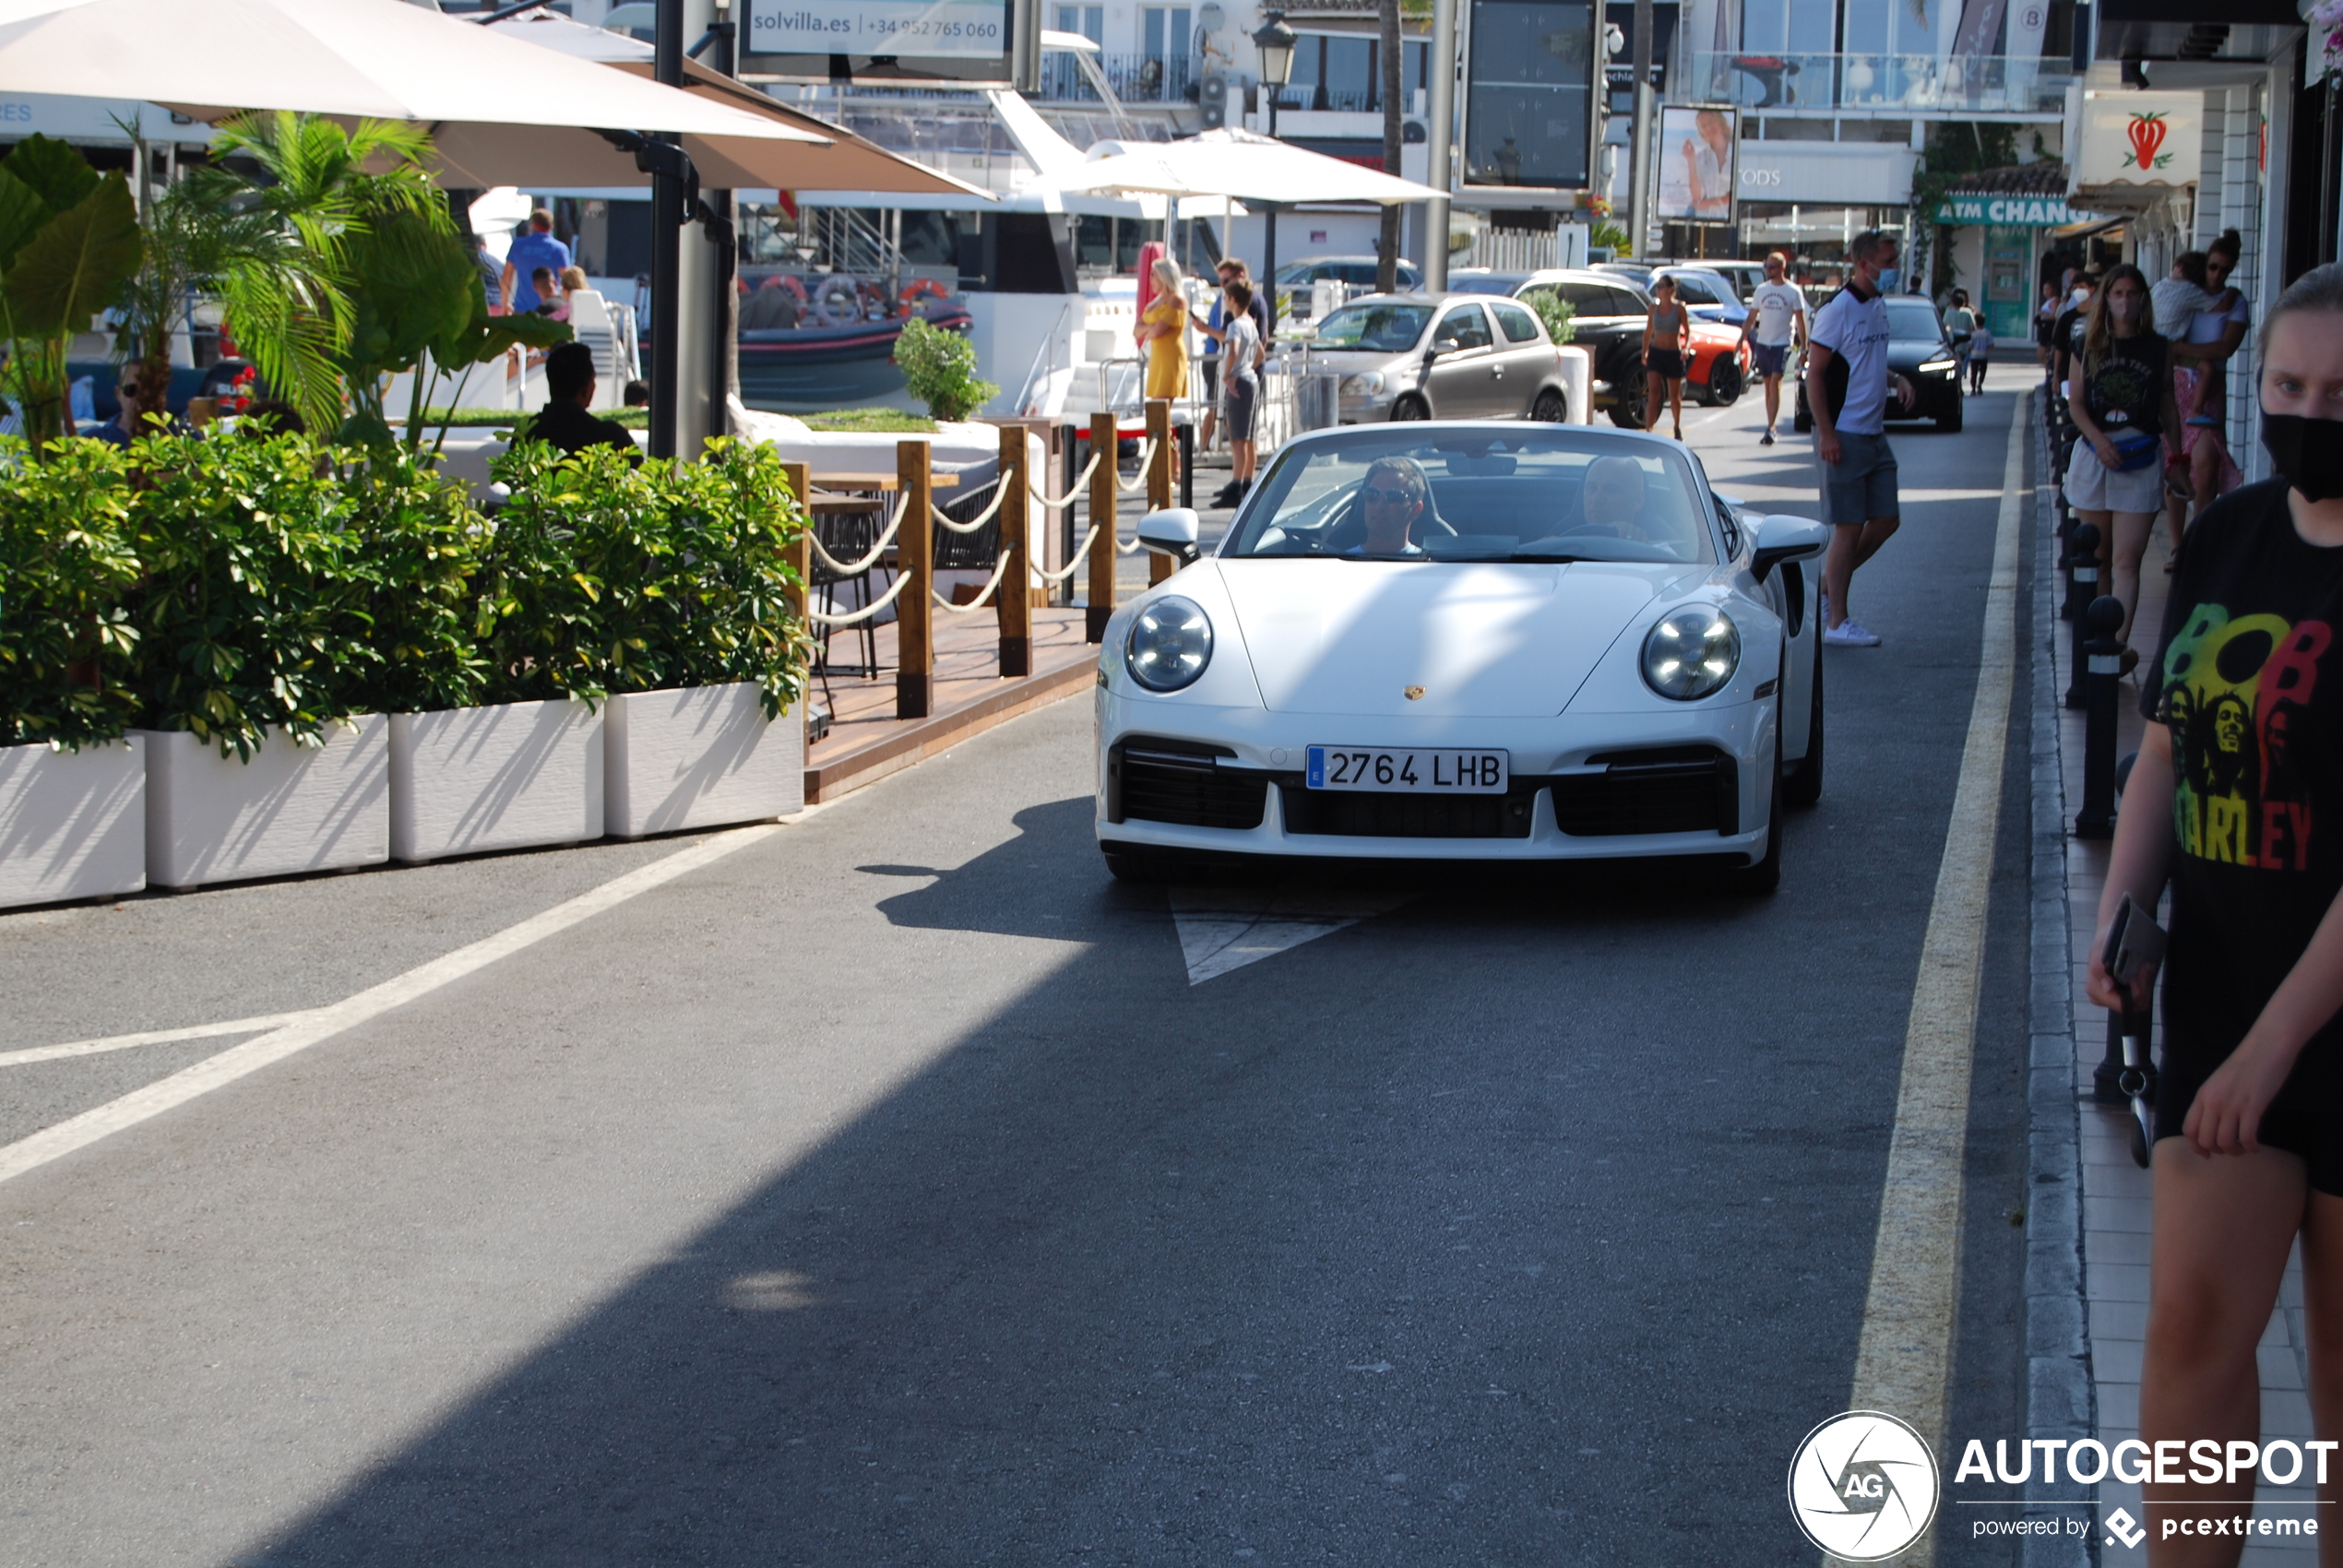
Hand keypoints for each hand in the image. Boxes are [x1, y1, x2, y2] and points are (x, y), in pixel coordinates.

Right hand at [1816, 428, 1841, 464]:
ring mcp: (1826, 450)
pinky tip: (1825, 457)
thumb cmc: (1833, 437)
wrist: (1826, 432)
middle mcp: (1832, 450)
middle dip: (1834, 463)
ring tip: (1829, 460)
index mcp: (1837, 448)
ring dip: (1829, 461)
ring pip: (1827, 459)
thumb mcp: (1838, 442)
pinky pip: (1822, 457)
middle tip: (1834, 463)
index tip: (1838, 462)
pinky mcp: (1821, 449)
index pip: (1838, 458)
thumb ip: (1838, 449)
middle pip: (1833, 460)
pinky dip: (1824, 458)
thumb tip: (1838, 456)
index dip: (1838, 461)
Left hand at [1892, 374, 1916, 410]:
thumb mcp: (1899, 390)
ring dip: (1911, 405)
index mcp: (1909, 389)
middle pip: (1913, 399)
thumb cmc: (1900, 386)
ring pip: (1914, 400)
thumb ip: (1900, 396)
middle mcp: (1913, 390)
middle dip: (1910, 405)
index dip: (1907, 402)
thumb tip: (1901, 402)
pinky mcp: (1915, 393)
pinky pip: (1914, 399)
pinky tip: (1909, 407)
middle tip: (1906, 410)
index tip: (1904, 406)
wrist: (1903, 380)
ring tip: (1907, 410)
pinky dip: (1912, 403)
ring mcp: (1915, 392)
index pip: (1909, 397)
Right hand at [2084, 918, 2155, 1012]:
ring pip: (2139, 1001)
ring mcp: (2115, 995)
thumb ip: (2100, 971)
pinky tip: (2143, 971)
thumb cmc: (2104, 943)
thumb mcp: (2100, 954)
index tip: (2137, 976)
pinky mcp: (2124, 992)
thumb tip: (2108, 987)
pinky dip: (2145, 983)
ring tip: (2144, 968)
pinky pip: (2141, 996)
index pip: (2120, 1005)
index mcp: (2095, 990)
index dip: (2134, 993)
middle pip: (2132, 1004)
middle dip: (2142, 987)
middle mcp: (2104, 996)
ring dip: (2145, 984)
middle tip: (2143, 969)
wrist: (2111, 935)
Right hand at [2092, 435, 2120, 470]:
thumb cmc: (2105, 440)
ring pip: (2105, 461)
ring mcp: (2100, 454)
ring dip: (2110, 465)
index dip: (2118, 459)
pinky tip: (2109, 466)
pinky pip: (2102, 461)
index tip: (2121, 462)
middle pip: (2110, 459)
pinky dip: (2106, 465)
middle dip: (2114, 464)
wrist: (2096, 439)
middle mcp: (2104, 451)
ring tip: (2114, 468)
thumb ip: (2115, 449)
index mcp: (2109, 446)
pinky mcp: (2098, 455)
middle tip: (2118, 466)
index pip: (2114, 454)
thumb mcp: (2112, 443)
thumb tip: (2119, 455)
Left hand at [2182, 1037, 2296, 1155]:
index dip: (2196, 1147)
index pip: (2189, 1129)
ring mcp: (2232, 1104)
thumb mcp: (2217, 1083)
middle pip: (2206, 1139)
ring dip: (2234, 1151)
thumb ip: (2211, 1102)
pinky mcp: (2253, 1106)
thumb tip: (2209, 1125)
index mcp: (2202, 1095)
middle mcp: (2213, 1102)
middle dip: (2217, 1151)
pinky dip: (2251, 1147)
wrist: (2265, 1048)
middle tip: (2230, 1149)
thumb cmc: (2244, 1065)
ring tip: (2243, 1148)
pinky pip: (2247, 1137)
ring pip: (2225, 1142)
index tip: (2206, 1154)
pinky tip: (2256, 1146)